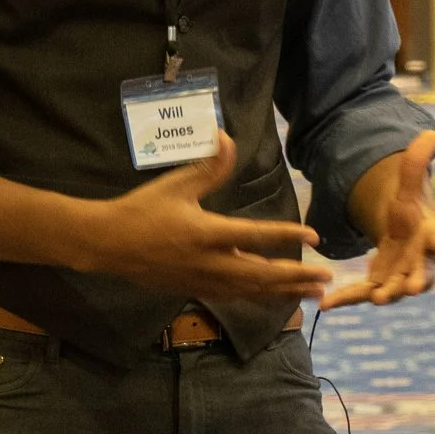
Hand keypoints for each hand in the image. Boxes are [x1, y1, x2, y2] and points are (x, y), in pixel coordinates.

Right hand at [89, 133, 330, 302]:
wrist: (108, 244)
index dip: (287, 236)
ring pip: (251, 290)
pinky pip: (234, 296)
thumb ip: (208, 166)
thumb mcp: (176, 184)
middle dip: (297, 277)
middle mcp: (209, 262)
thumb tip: (228, 137)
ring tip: (312, 293)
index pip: (257, 236)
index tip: (314, 237)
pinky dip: (258, 296)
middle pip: (262, 274)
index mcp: (207, 233)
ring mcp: (202, 280)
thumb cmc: (142, 209)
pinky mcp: (194, 289)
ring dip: (284, 291)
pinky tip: (273, 295)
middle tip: (327, 278)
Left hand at [325, 130, 434, 309]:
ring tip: (377, 299)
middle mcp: (419, 261)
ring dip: (386, 294)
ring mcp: (399, 276)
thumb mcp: (408, 185)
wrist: (401, 234)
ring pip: (394, 289)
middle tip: (410, 288)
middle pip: (422, 273)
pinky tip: (325, 305)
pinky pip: (363, 294)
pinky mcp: (378, 285)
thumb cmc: (410, 211)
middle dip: (417, 280)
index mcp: (429, 234)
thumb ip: (416, 162)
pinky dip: (346, 300)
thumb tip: (430, 133)